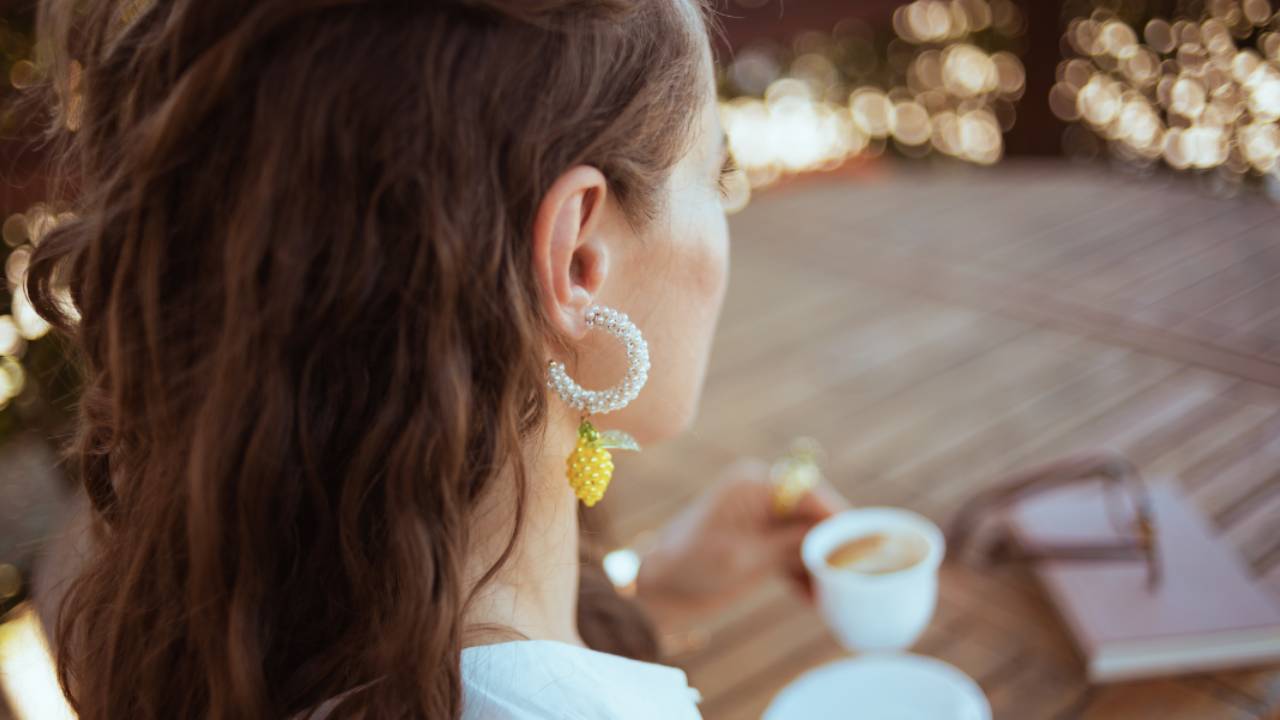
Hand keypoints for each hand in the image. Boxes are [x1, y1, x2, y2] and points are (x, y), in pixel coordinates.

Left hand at [633, 458, 848, 633]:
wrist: (658, 590)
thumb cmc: (693, 567)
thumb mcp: (748, 557)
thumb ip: (792, 542)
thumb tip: (836, 533)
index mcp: (754, 485)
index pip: (809, 493)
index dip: (838, 518)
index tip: (864, 543)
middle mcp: (762, 496)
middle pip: (813, 515)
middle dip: (833, 545)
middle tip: (856, 574)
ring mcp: (761, 520)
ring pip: (806, 538)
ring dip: (820, 566)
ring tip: (838, 595)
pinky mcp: (760, 543)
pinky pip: (793, 554)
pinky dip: (804, 575)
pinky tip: (816, 602)